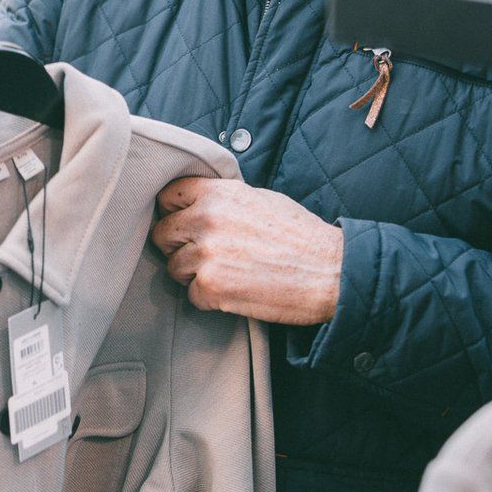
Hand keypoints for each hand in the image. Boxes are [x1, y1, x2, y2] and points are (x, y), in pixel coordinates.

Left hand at [150, 177, 342, 325]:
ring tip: (224, 274)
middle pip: (162, 233)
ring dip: (192, 274)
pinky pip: (191, 294)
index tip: (181, 223)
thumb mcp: (260, 199)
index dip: (172, 212)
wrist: (330, 272)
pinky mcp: (211, 287)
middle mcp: (206, 219)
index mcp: (218, 194)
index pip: (168, 196)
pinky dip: (208, 298)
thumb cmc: (301, 236)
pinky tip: (234, 292)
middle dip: (177, 246)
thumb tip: (196, 205)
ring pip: (173, 267)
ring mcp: (206, 254)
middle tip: (201, 255)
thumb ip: (223, 200)